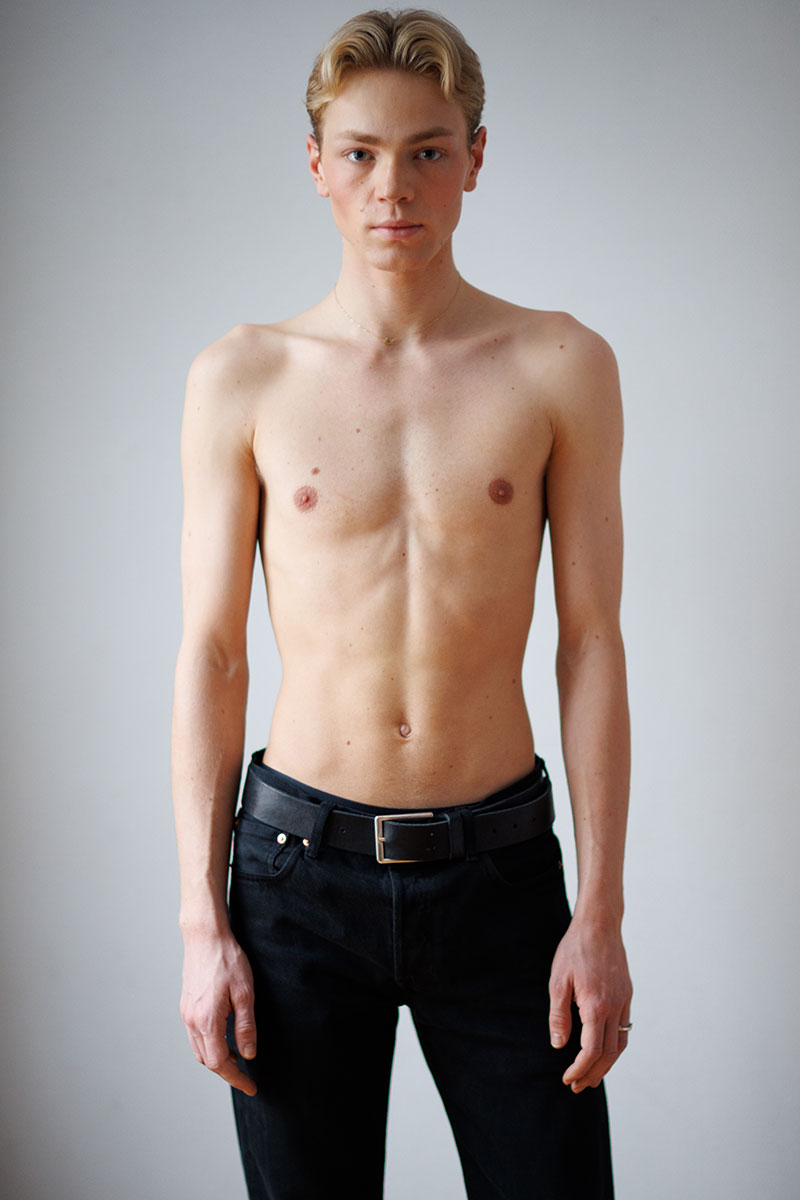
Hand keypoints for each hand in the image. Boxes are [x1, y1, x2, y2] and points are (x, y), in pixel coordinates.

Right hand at [180, 930, 257, 1095]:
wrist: (205, 937)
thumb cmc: (227, 961)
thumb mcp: (245, 993)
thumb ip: (246, 1026)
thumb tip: (248, 1054)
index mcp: (207, 1020)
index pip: (219, 1062)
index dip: (236, 1078)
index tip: (251, 1087)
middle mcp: (192, 1021)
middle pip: (207, 1060)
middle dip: (227, 1071)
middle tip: (247, 1076)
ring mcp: (186, 1013)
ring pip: (200, 1049)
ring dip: (217, 1058)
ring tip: (238, 1056)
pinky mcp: (186, 1006)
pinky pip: (196, 1035)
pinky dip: (210, 1044)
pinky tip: (225, 1037)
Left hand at [548, 913, 631, 1092]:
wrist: (599, 924)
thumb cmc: (575, 949)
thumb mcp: (558, 981)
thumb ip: (559, 1015)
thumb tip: (558, 1045)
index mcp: (596, 1006)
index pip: (592, 1050)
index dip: (580, 1069)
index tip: (568, 1079)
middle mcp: (615, 1007)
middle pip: (609, 1053)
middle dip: (593, 1073)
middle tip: (578, 1086)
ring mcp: (624, 1001)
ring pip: (621, 1044)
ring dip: (607, 1064)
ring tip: (592, 1076)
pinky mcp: (627, 994)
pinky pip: (625, 1028)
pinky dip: (616, 1046)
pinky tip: (604, 1049)